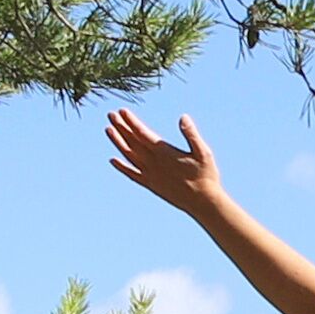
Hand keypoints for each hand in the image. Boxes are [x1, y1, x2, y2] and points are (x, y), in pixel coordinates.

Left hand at [106, 109, 225, 214]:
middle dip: (121, 127)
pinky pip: (132, 175)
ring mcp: (150, 175)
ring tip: (108, 130)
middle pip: (132, 142)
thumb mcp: (203, 152)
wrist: (202, 202)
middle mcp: (153, 163)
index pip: (142, 134)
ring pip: (129, 156)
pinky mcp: (151, 185)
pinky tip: (112, 160)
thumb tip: (183, 117)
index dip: (131, 122)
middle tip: (111, 115)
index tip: (122, 111)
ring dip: (118, 143)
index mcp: (164, 153)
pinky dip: (121, 167)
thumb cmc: (206, 176)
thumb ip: (191, 134)